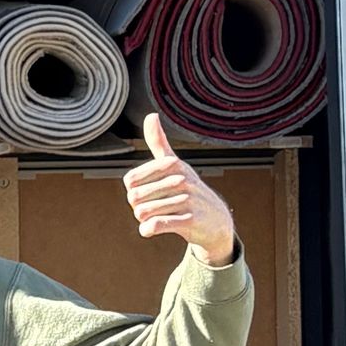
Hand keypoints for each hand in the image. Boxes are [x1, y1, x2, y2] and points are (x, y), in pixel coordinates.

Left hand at [122, 115, 236, 266]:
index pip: (130, 181)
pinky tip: (150, 230)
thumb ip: (159, 143)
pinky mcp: (190, 220)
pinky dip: (147, 230)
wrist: (215, 220)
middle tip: (155, 209)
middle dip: (138, 208)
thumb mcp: (174, 165)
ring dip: (144, 220)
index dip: (134, 191)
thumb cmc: (188, 190)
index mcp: (172, 164)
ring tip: (158, 218)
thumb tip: (151, 115)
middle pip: (134, 198)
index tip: (149, 193)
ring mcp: (187, 199)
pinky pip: (155, 225)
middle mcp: (181, 179)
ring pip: (142, 213)